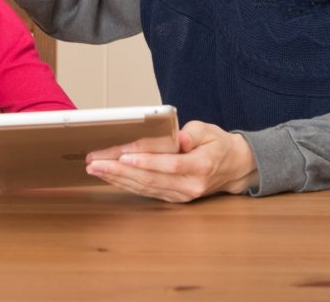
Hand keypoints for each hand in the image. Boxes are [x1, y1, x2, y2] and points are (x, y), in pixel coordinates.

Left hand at [85, 121, 259, 202]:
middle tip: (96, 162)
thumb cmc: (217, 145)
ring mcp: (181, 195)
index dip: (146, 161)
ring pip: (145, 187)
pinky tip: (109, 176)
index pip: (170, 164)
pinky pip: (146, 191)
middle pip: (151, 179)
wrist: (233, 168)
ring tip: (96, 168)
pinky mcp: (173, 198)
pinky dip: (125, 184)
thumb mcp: (209, 131)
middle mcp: (190, 185)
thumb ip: (192, 133)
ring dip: (117, 178)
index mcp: (202, 166)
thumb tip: (178, 138)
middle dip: (120, 170)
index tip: (123, 155)